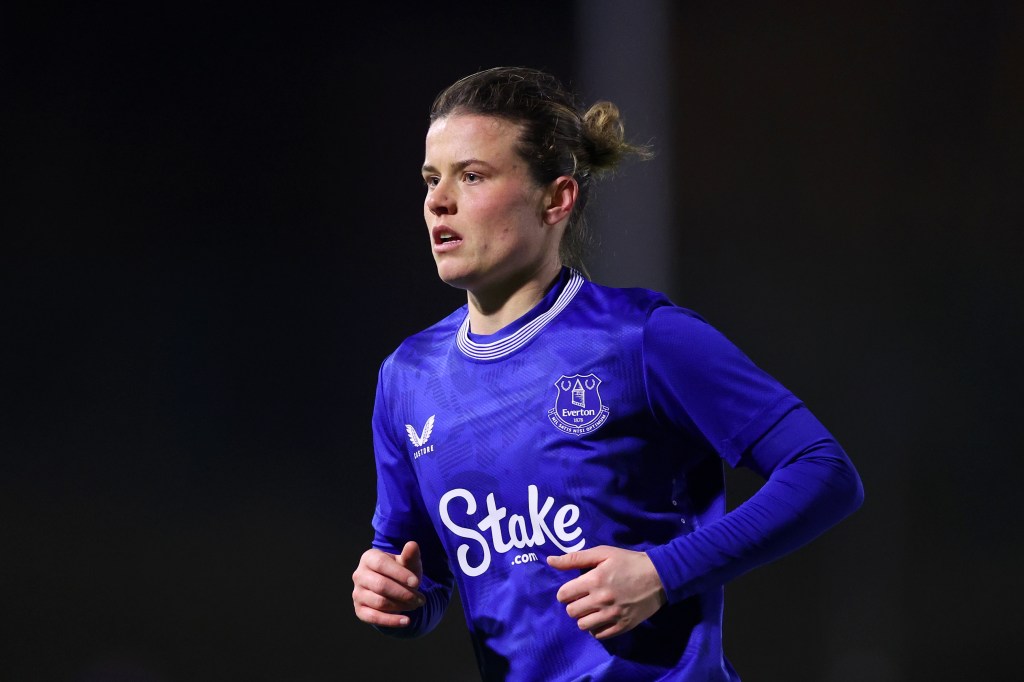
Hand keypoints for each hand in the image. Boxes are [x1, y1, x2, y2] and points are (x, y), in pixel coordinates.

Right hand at [352, 541, 424, 627]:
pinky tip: (406, 621)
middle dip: (404, 593)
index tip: (417, 583)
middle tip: (421, 599)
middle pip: (381, 585)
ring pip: (379, 602)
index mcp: (369, 558)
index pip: (381, 564)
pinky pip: (374, 617)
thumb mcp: (408, 563)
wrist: (394, 589)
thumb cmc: (401, 572)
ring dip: (401, 606)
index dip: (399, 574)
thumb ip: (410, 555)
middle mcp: (359, 575)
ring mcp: (357, 593)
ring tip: (417, 604)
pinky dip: (391, 621)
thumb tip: (412, 545)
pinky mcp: (359, 610)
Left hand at [547, 545, 666, 639]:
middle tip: (583, 598)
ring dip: (584, 617)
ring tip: (592, 608)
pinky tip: (602, 617)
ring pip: (583, 625)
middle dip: (573, 604)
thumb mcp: (603, 553)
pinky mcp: (623, 626)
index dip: (565, 592)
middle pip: (571, 611)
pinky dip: (597, 628)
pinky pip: (599, 635)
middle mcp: (601, 600)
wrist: (659, 576)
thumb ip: (575, 558)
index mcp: (594, 580)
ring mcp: (612, 615)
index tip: (573, 589)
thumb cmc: (629, 561)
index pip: (564, 595)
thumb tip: (550, 560)